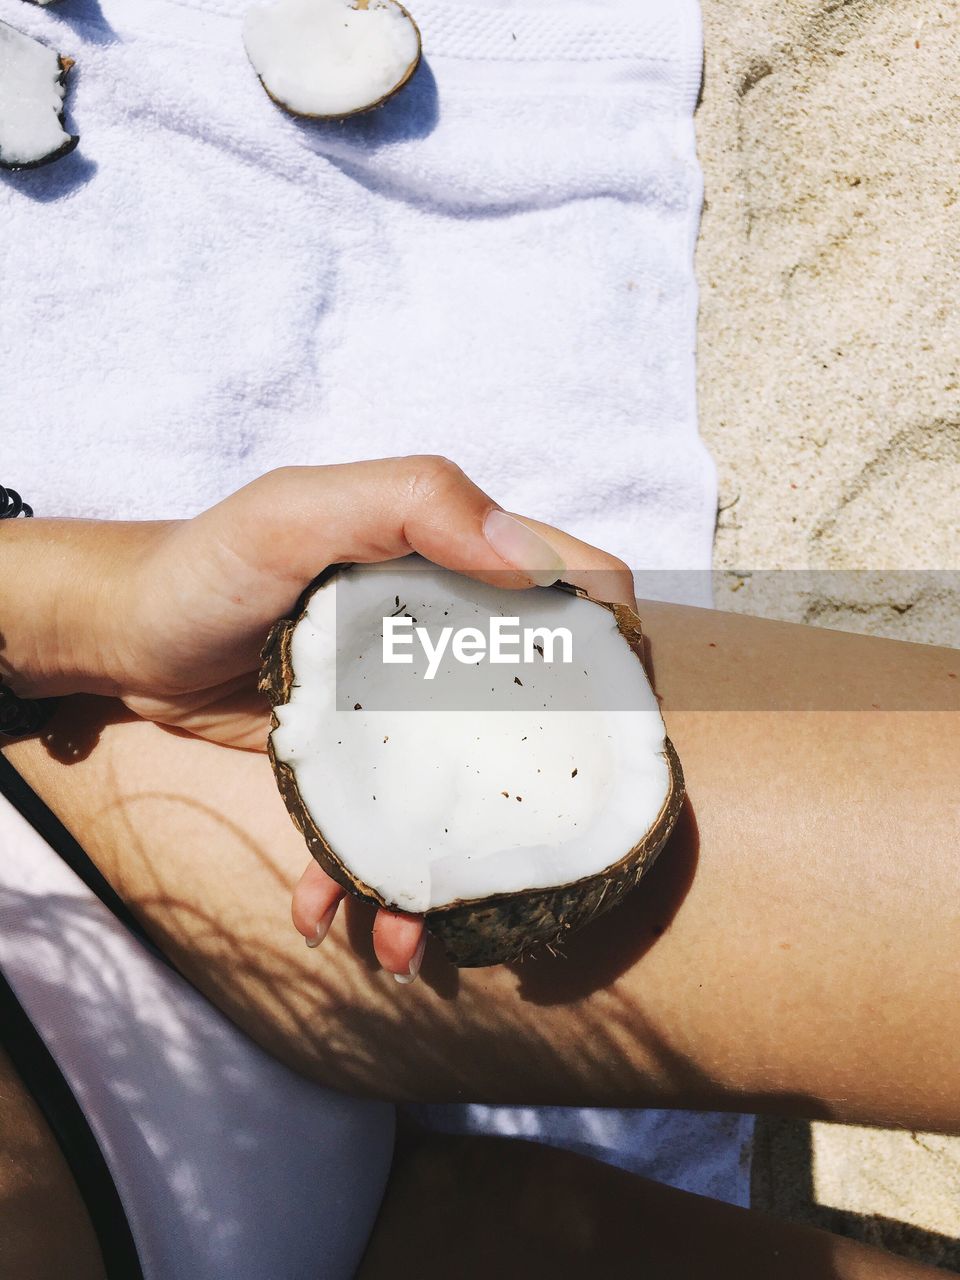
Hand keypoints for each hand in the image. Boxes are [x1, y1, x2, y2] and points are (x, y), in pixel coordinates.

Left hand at [1, 457, 635, 977]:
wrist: (121, 637)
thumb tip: (529, 560)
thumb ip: (411, 504)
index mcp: (456, 567)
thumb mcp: (296, 513)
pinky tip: (324, 914)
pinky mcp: (358, 761)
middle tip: (526, 865)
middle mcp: (448, 639)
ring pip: (465, 791)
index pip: (579, 592)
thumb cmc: (205, 562)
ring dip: (452, 867)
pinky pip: (386, 825)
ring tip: (414, 929)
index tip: (622, 725)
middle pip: (539, 714)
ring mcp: (405, 707)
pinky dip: (366, 877)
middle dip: (542, 796)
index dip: (619, 649)